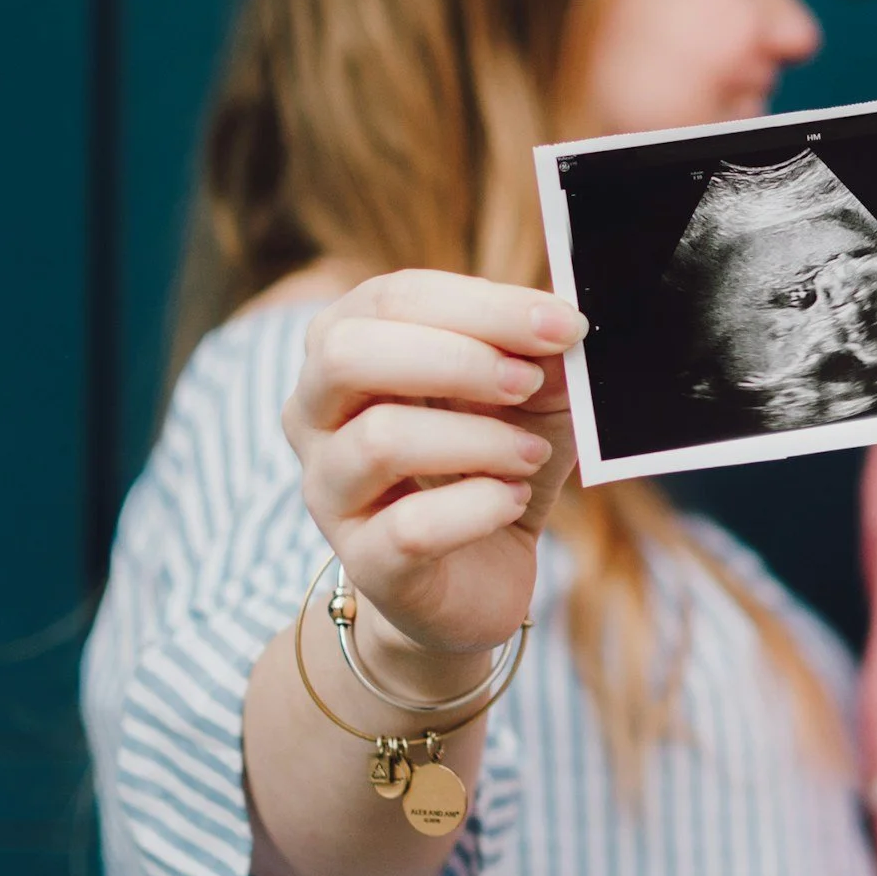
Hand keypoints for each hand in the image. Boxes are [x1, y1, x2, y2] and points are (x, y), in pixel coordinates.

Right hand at [283, 271, 586, 690]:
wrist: (478, 576)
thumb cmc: (491, 463)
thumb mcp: (529, 397)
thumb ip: (540, 354)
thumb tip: (562, 321)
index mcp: (347, 348)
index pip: (393, 298)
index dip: (483, 305)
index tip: (561, 324)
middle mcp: (315, 414)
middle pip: (349, 354)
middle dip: (457, 359)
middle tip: (528, 382)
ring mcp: (329, 491)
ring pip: (379, 440)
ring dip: (478, 439)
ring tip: (530, 455)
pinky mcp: (365, 562)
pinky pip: (410, 527)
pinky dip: (479, 507)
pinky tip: (512, 501)